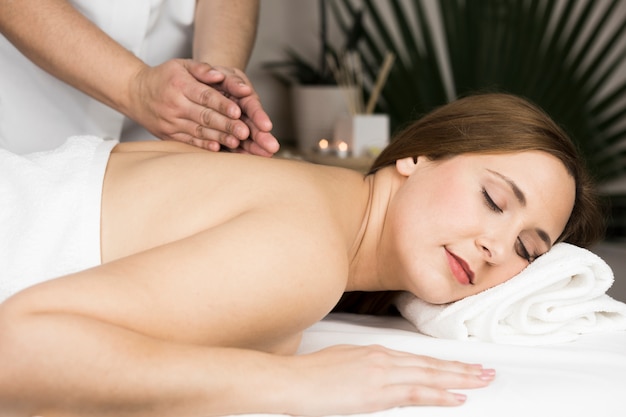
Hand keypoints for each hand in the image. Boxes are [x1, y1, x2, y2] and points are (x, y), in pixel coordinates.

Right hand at [127, 59, 278, 155]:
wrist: (134, 93)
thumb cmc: (164, 77)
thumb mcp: (181, 64)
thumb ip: (202, 68)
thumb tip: (220, 75)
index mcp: (179, 85)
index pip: (205, 96)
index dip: (222, 105)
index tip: (238, 111)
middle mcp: (174, 105)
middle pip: (204, 116)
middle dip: (226, 125)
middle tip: (245, 132)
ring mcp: (171, 122)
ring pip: (199, 131)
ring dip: (219, 138)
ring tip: (237, 142)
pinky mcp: (169, 135)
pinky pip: (188, 141)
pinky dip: (203, 146)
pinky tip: (217, 148)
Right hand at [282, 344, 494, 415]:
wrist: (294, 381)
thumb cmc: (311, 374)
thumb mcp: (343, 362)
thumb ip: (367, 368)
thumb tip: (380, 376)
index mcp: (375, 352)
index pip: (419, 359)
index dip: (443, 363)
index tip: (461, 366)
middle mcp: (383, 360)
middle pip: (430, 364)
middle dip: (460, 368)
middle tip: (485, 371)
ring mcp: (382, 374)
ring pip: (429, 375)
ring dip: (459, 378)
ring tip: (481, 381)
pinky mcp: (378, 392)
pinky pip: (416, 392)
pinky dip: (439, 394)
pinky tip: (457, 397)